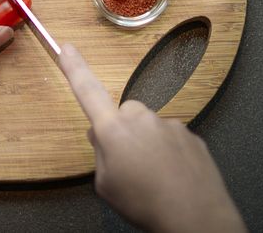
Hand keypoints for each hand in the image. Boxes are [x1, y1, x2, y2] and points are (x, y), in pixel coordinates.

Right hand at [59, 44, 244, 232]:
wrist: (195, 218)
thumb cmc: (145, 204)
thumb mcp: (105, 185)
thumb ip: (100, 155)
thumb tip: (102, 138)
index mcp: (113, 129)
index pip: (87, 90)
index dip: (74, 67)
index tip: (66, 47)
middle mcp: (141, 118)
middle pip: (124, 116)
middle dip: (123, 133)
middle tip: (127, 166)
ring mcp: (168, 124)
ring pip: (149, 129)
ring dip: (148, 146)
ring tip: (153, 178)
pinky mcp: (190, 135)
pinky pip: (171, 140)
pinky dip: (169, 155)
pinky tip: (172, 178)